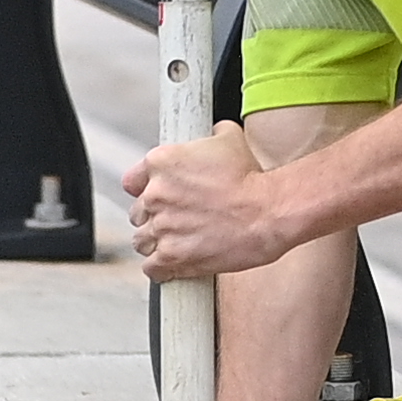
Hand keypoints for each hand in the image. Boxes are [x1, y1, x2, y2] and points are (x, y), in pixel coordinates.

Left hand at [117, 125, 289, 281]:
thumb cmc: (251, 178)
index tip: (158, 197)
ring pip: (141, 241)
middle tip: (178, 220)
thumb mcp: (230, 140)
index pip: (132, 181)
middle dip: (155, 217)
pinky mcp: (171, 256)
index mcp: (161, 163)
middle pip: (138, 213)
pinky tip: (173, 264)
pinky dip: (160, 268)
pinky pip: (151, 268)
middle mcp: (155, 194)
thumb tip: (212, 132)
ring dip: (156, 243)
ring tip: (177, 242)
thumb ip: (211, 135)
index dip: (146, 190)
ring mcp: (161, 227)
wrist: (269, 211)